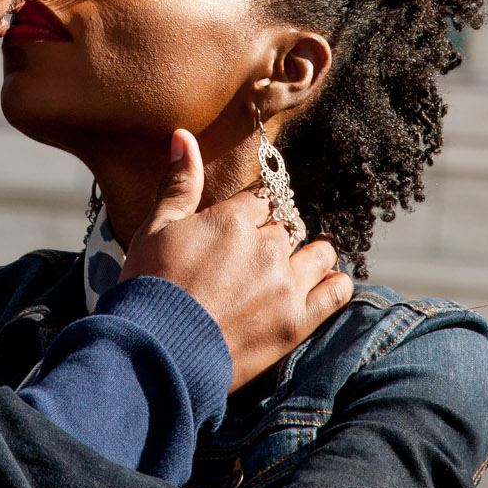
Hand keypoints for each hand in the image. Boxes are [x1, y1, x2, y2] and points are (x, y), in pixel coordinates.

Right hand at [119, 131, 352, 390]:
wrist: (157, 351)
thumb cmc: (149, 288)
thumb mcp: (153, 229)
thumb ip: (177, 184)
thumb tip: (183, 136)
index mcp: (232, 219)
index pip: (262, 198)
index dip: (255, 210)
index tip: (246, 223)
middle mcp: (266, 247)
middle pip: (289, 226)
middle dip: (276, 235)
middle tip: (257, 255)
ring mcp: (286, 285)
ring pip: (320, 252)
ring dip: (310, 255)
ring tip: (293, 267)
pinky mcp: (297, 322)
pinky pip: (338, 291)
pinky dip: (334, 285)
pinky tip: (320, 287)